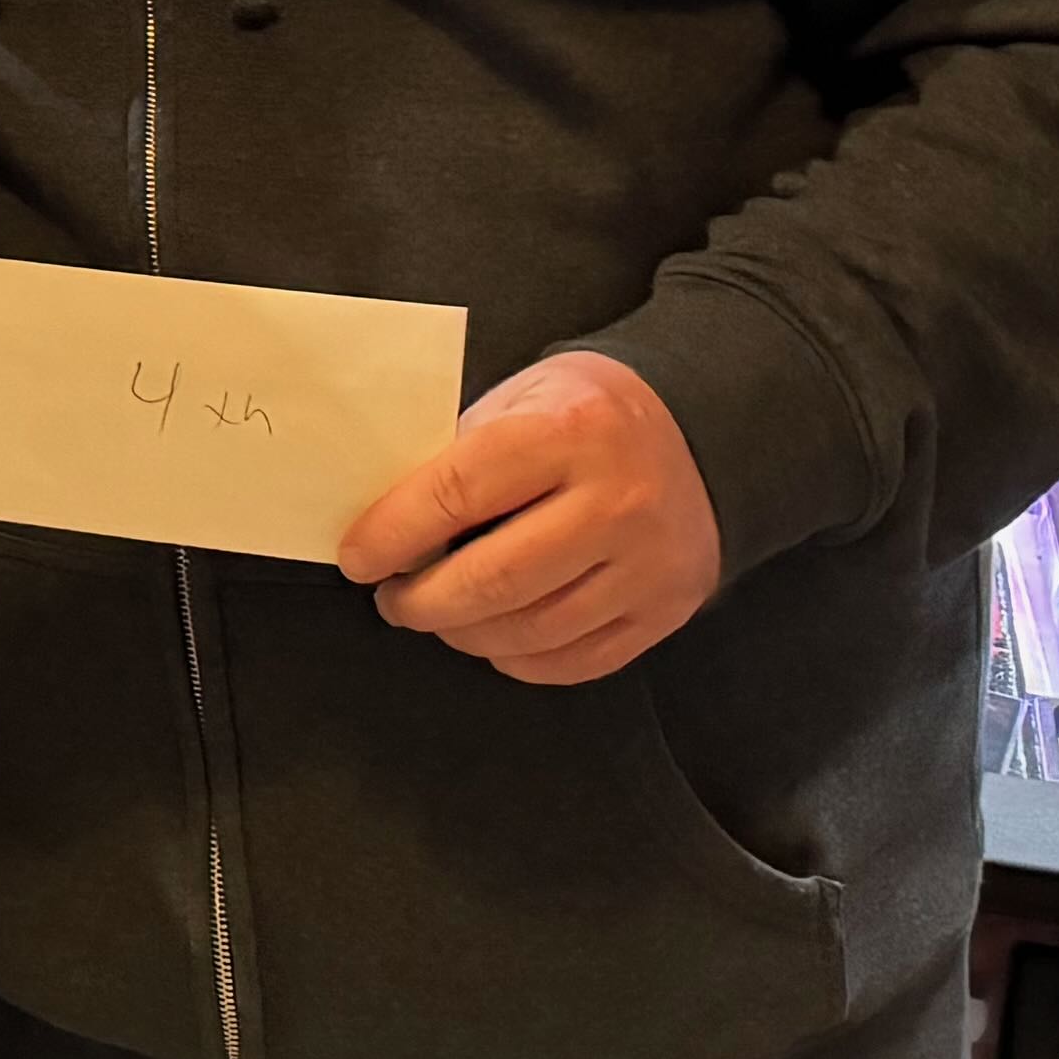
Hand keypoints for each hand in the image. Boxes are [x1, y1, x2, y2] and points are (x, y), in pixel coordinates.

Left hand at [330, 349, 721, 684]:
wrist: (700, 430)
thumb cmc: (587, 412)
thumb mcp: (520, 398)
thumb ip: (459, 456)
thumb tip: (385, 523)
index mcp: (569, 431)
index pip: (457, 494)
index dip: (392, 534)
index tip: (357, 557)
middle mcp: (617, 502)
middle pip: (494, 580)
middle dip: (422, 601)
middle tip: (392, 599)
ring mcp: (649, 564)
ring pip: (532, 631)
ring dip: (464, 635)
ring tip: (437, 616)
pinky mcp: (667, 609)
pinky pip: (576, 660)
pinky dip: (519, 659)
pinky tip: (494, 638)